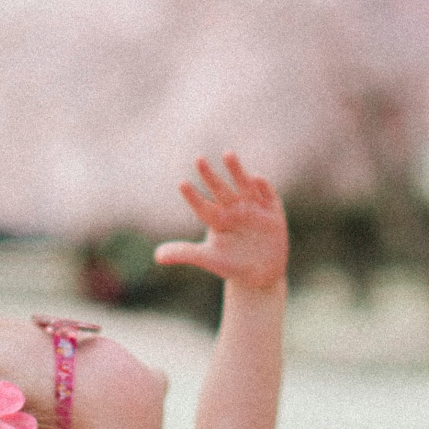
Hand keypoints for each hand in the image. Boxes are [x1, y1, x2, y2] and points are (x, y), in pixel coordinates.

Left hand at [153, 154, 287, 292]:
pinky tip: (256, 178)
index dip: (193, 197)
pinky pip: (268, 195)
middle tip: (197, 159)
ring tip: (227, 154)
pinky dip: (263, 186)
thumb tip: (155, 256)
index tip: (181, 184)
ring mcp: (253, 208)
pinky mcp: (272, 212)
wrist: (261, 274)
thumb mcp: (209, 258)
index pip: (202, 206)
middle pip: (220, 190)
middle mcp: (233, 208)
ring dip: (236, 170)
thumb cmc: (231, 263)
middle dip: (210, 176)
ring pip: (243, 185)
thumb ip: (184, 253)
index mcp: (217, 218)